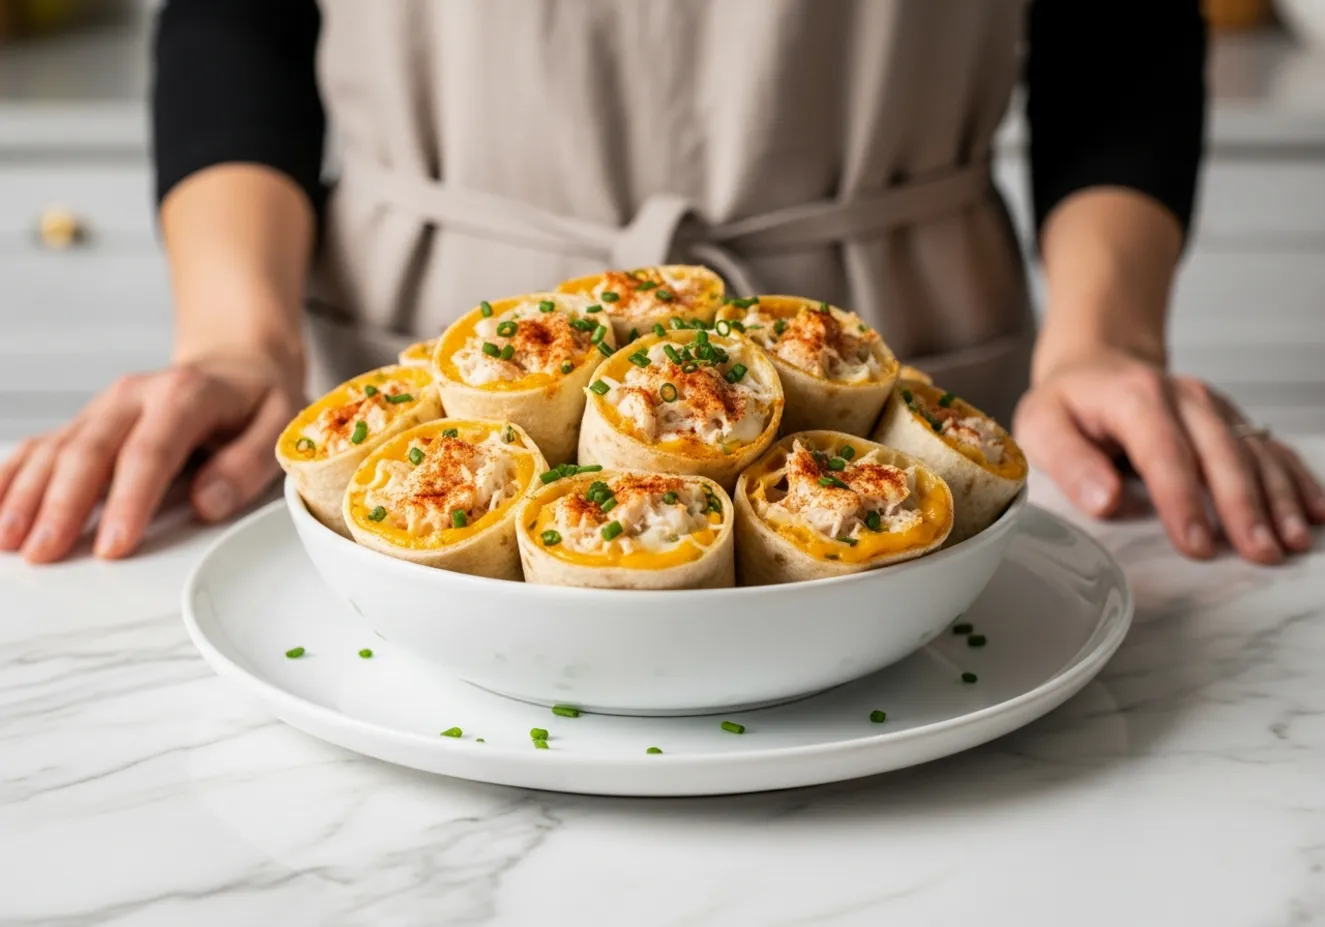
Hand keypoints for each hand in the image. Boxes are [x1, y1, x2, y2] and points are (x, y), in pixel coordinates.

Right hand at [0, 352, 301, 562]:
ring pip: (57, 449)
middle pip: (90, 451)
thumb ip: (248, 464)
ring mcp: (104, 408)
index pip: (150, 452)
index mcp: (185, 395)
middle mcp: (134, 396)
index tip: (112, 546)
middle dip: (63, 505)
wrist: (234, 363)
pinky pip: (41, 447)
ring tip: (9, 539)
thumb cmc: (256, 400)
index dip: (128, 500)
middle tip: (44, 552)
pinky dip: (13, 476)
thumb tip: (208, 503)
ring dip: (28, 495)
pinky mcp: (86, 422)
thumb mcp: (279, 424)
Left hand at [1014, 348, 1324, 562]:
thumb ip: (1070, 462)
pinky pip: (1270, 448)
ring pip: (1254, 451)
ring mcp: (1213, 407)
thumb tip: (1105, 502)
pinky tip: (1314, 513)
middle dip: (1242, 506)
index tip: (1196, 543)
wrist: (1097, 363)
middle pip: (1220, 453)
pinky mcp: (1230, 419)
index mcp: (1134, 398)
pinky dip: (1295, 480)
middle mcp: (1183, 397)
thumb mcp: (1041, 427)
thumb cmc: (1068, 403)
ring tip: (1290, 542)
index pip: (1163, 451)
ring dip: (1277, 498)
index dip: (1182, 499)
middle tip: (1258, 553)